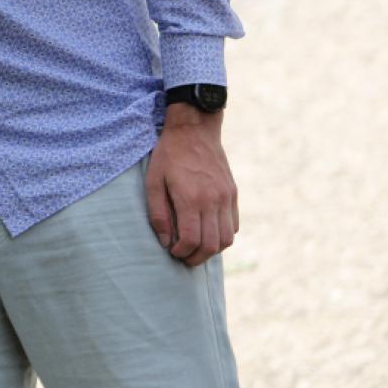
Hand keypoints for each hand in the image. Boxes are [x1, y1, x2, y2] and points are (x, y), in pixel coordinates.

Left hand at [145, 106, 238, 266]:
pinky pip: (234, 225)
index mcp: (191, 198)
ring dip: (212, 250)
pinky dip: (223, 236)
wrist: (194, 130)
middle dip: (196, 257)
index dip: (181, 252)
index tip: (172, 251)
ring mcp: (226, 198)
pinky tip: (208, 232)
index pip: (192, 239)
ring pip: (227, 239)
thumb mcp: (153, 181)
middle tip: (183, 257)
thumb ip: (158, 214)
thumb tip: (164, 241)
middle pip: (211, 245)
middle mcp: (213, 200)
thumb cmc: (169, 155)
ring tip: (196, 249)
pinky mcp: (233, 194)